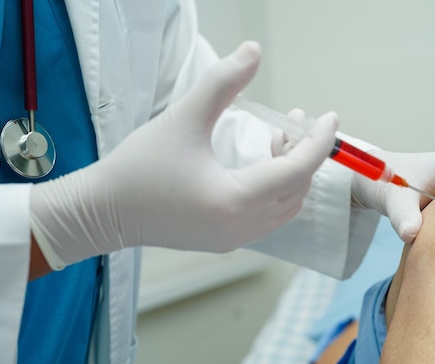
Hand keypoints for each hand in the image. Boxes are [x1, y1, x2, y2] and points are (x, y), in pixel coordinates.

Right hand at [30, 41, 337, 269]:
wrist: (103, 211)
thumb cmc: (139, 167)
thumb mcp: (183, 118)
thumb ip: (221, 82)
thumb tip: (253, 51)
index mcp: (236, 200)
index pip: (297, 170)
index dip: (319, 142)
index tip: (330, 118)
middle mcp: (242, 227)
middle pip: (296, 190)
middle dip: (304, 154)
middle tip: (295, 122)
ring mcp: (235, 239)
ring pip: (285, 206)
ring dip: (290, 174)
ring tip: (278, 140)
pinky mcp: (225, 241)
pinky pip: (268, 217)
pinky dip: (275, 191)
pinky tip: (261, 166)